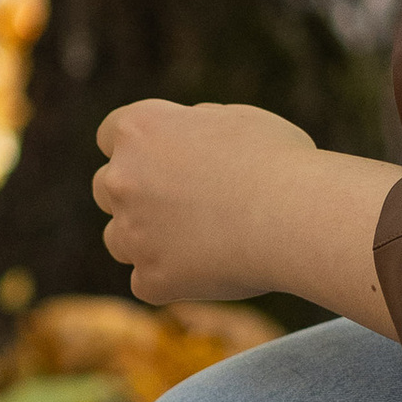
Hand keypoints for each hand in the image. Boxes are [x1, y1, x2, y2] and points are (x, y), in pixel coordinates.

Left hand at [92, 101, 319, 303]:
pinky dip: (172, 280)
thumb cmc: (279, 162)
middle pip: (107, 187)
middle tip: (180, 205)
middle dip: (135, 195)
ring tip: (199, 242)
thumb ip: (196, 127)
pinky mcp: (150, 278)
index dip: (138, 150)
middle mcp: (122, 178)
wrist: (294, 217)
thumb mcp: (237, 120)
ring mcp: (131, 231)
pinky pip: (148, 281)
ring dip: (146, 239)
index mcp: (140, 129)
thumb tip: (187, 137)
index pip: (111, 136)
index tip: (161, 162)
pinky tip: (211, 271)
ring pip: (119, 238)